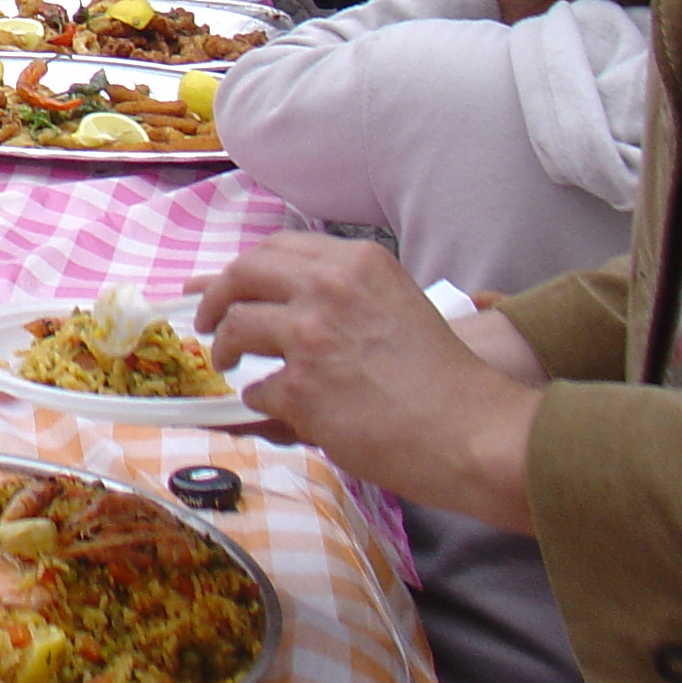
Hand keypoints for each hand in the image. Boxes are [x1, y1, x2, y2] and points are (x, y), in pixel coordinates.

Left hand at [190, 232, 541, 530]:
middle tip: (206, 321)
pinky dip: (259, 401)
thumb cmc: (447, 380)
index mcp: (357, 263)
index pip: (277, 248)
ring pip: (236, 328)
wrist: (475, 434)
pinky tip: (275, 409)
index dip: (245, 268)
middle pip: (242, 275)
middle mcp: (328, 288)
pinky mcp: (301, 387)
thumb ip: (342, 296)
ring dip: (225, 348)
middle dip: (215, 298)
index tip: (229, 284)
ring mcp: (310, 336)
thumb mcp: (397, 306)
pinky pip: (256, 390)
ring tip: (229, 364)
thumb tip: (281, 301)